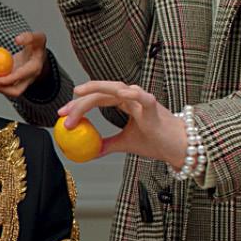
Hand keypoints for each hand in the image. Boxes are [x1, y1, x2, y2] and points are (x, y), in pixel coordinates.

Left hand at [0, 32, 49, 96]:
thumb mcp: (38, 37)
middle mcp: (28, 78)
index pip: (20, 77)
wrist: (38, 55)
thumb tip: (17, 39)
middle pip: (15, 91)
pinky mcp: (13, 81)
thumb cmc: (37, 46)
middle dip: (1, 88)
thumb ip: (29, 37)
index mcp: (34, 69)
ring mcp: (21, 82)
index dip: (7, 80)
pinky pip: (3, 84)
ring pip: (8, 90)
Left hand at [58, 81, 187, 168]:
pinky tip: (120, 93)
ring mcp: (143, 101)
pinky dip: (133, 94)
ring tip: (79, 96)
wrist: (178, 148)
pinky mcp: (155, 110)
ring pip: (117, 88)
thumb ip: (107, 144)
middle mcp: (132, 98)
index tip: (62, 115)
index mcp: (125, 103)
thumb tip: (89, 152)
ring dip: (95, 93)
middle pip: (102, 92)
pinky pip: (143, 98)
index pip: (97, 99)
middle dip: (80, 100)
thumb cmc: (156, 142)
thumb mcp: (125, 143)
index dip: (78, 105)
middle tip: (63, 112)